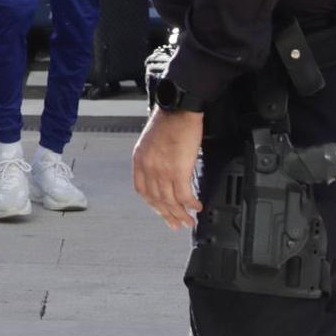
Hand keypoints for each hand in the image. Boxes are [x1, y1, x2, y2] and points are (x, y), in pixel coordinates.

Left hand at [132, 106, 205, 231]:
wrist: (178, 110)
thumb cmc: (167, 122)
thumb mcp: (149, 143)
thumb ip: (152, 160)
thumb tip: (160, 176)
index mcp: (139, 161)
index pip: (142, 191)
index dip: (152, 205)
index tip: (161, 213)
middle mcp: (148, 167)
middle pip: (156, 199)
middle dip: (167, 215)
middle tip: (176, 225)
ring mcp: (162, 170)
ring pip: (170, 200)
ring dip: (181, 214)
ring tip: (189, 221)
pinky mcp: (178, 170)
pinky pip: (184, 194)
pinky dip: (191, 204)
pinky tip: (197, 207)